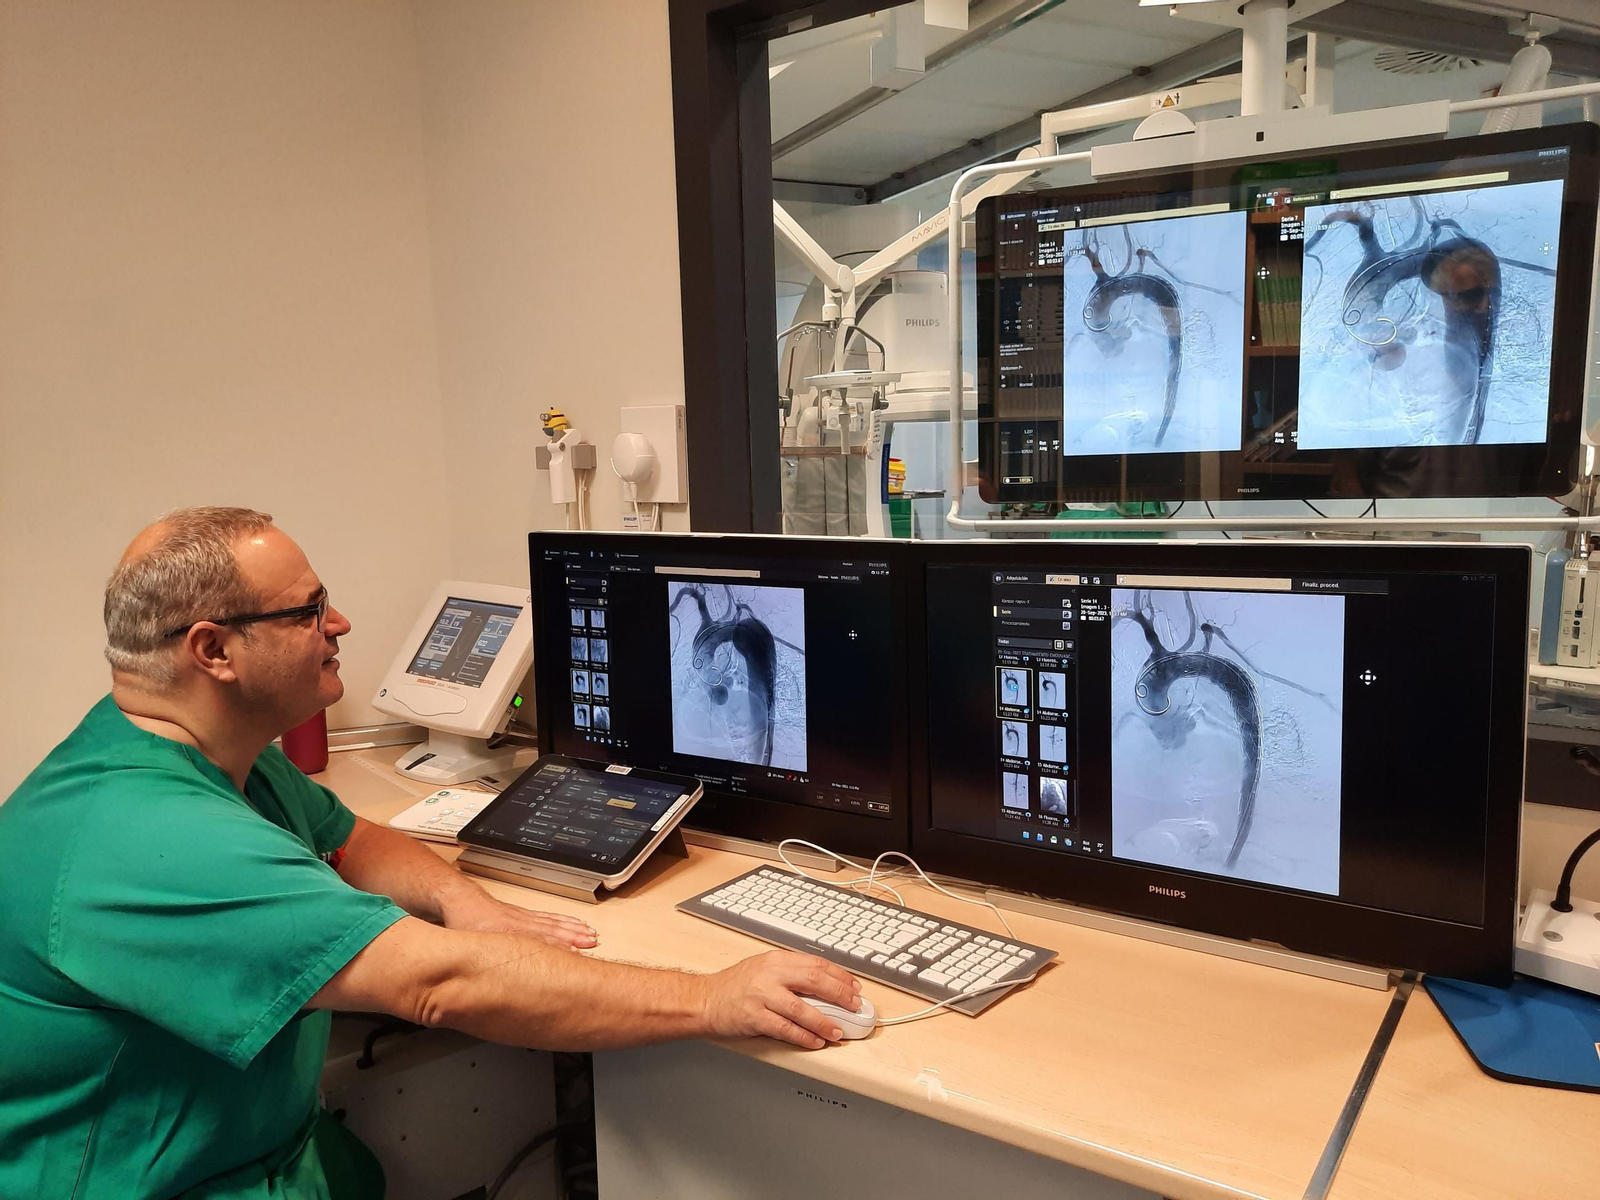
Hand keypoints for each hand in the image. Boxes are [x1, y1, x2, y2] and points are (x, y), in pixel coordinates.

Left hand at [441, 894, 597, 948]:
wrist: (462, 900)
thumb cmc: (464, 922)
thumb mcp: (470, 942)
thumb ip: (481, 959)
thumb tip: (482, 979)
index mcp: (509, 931)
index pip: (538, 940)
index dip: (556, 947)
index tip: (574, 953)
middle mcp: (521, 923)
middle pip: (551, 930)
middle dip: (573, 937)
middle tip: (591, 942)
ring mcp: (525, 918)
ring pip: (553, 923)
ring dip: (573, 929)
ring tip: (590, 935)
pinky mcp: (525, 915)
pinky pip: (549, 917)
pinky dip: (564, 921)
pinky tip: (574, 923)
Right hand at [702, 950, 861, 1048]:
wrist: (704, 1000)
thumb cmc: (734, 986)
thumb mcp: (763, 968)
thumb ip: (791, 973)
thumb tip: (825, 986)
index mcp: (776, 960)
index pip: (816, 964)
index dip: (840, 976)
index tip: (854, 987)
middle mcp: (770, 975)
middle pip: (815, 981)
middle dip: (840, 995)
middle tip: (854, 1006)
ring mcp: (762, 996)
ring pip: (802, 1009)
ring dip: (825, 1022)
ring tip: (838, 1031)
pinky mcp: (755, 1017)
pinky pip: (786, 1029)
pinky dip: (804, 1037)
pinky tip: (815, 1041)